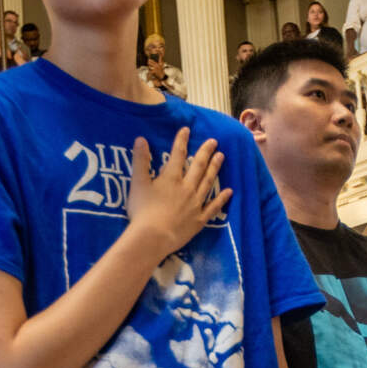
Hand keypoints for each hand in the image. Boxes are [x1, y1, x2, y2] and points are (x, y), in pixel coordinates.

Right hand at [125, 130, 230, 262]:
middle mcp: (187, 187)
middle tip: (214, 141)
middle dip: (206, 152)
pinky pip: (213, 207)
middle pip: (198, 166)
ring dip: (215, 168)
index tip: (186, 130)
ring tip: (221, 157)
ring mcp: (196, 204)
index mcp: (171, 178)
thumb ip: (140, 161)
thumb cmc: (142, 211)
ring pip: (208, 182)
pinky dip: (221, 198)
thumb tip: (141, 139)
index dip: (181, 141)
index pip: (177, 154)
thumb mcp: (137, 183)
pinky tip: (229, 191)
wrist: (153, 237)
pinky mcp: (199, 219)